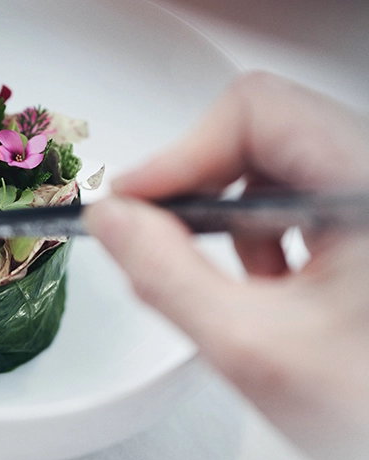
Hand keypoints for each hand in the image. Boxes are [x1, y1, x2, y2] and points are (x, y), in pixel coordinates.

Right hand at [85, 73, 368, 459]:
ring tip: (246, 280)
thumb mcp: (252, 347)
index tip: (138, 199)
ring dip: (240, 216)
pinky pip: (305, 196)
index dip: (184, 152)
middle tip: (160, 227)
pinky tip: (275, 286)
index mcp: (363, 192)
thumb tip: (115, 222)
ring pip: (283, 163)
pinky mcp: (364, 225)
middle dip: (205, 185)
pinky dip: (269, 235)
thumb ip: (167, 276)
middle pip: (268, 128)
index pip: (258, 112)